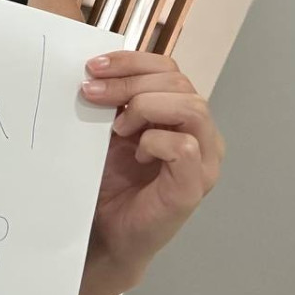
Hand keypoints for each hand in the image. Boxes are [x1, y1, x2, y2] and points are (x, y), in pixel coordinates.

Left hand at [79, 50, 223, 282]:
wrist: (105, 232)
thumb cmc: (110, 181)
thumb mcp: (109, 128)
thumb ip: (114, 99)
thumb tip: (95, 68)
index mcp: (181, 114)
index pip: (168, 68)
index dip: (132, 61)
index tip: (94, 66)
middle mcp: (201, 133)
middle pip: (178, 82)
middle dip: (129, 81)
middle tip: (91, 93)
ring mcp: (203, 161)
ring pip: (191, 107)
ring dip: (145, 107)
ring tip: (117, 127)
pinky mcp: (194, 186)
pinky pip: (185, 146)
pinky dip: (155, 141)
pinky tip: (136, 152)